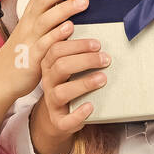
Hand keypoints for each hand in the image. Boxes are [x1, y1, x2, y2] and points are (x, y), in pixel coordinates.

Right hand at [0, 0, 90, 99]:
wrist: (3, 76)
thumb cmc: (26, 46)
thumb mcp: (36, 24)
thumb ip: (50, 7)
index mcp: (32, 10)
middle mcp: (30, 20)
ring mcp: (31, 38)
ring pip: (46, 19)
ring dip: (66, 9)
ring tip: (85, 2)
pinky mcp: (33, 57)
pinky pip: (45, 44)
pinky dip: (57, 35)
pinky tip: (70, 29)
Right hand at [31, 24, 109, 143]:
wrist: (59, 117)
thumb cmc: (70, 84)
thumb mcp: (71, 67)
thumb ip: (79, 52)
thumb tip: (103, 33)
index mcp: (50, 65)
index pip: (57, 49)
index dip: (77, 45)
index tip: (97, 43)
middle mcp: (48, 82)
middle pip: (60, 67)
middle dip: (85, 60)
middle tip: (106, 58)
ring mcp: (52, 102)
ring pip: (61, 92)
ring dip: (84, 83)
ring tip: (102, 78)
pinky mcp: (59, 121)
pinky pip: (66, 119)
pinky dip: (79, 113)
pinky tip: (91, 106)